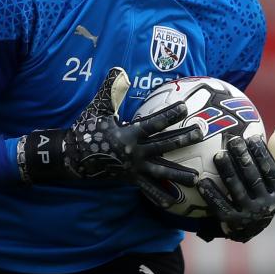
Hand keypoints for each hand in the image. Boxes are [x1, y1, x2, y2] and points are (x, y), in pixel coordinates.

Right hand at [19, 67, 202, 186]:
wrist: (73, 157)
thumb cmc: (87, 130)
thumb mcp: (98, 109)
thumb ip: (111, 91)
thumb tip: (119, 70)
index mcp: (127, 134)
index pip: (152, 123)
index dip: (168, 115)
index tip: (184, 107)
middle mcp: (134, 152)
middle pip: (163, 146)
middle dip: (183, 139)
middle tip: (201, 133)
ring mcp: (133, 168)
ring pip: (161, 171)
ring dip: (179, 174)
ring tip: (197, 178)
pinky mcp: (130, 179)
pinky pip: (147, 189)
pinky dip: (159, 196)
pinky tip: (174, 203)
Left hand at [197, 129, 274, 242]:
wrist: (248, 227)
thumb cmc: (261, 192)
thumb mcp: (272, 178)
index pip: (271, 170)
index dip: (262, 153)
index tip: (252, 137)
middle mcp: (266, 205)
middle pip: (253, 178)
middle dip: (243, 158)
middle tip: (233, 141)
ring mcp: (249, 215)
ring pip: (236, 190)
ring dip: (227, 171)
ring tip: (218, 155)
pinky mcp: (232, 222)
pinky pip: (220, 206)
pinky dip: (211, 193)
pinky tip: (201, 180)